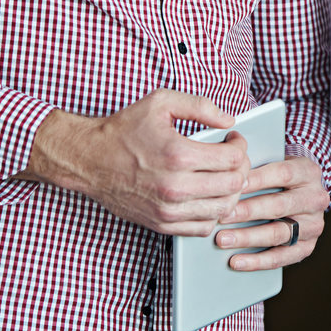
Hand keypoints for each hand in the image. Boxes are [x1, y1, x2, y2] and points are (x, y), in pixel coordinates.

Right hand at [25, 89, 252, 235]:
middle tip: (232, 158)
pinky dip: (213, 213)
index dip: (240, 147)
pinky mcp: (162, 224)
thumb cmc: (124, 130)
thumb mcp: (161, 103)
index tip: (233, 140)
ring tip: (222, 176)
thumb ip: (200, 106)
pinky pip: (204, 227)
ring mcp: (169, 209)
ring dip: (231, 192)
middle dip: (241, 168)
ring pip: (223, 209)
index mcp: (178, 154)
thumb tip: (229, 120)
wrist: (89, 160)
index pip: (234, 159)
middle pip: (234, 185)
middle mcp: (175, 186)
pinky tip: (208, 196)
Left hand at [211, 155, 330, 269]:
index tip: (233, 186)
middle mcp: (316, 199)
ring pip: (279, 233)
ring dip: (248, 237)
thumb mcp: (274, 162)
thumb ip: (256, 165)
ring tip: (223, 240)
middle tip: (221, 216)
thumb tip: (227, 172)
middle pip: (279, 206)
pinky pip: (282, 257)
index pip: (283, 174)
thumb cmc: (278, 177)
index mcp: (308, 172)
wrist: (303, 195)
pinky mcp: (307, 246)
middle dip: (247, 212)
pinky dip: (257, 261)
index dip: (257, 180)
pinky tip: (236, 261)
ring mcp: (314, 225)